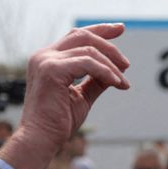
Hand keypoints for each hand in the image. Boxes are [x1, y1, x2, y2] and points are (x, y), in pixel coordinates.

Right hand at [0, 24, 128, 168]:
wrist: (40, 139)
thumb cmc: (57, 123)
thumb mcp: (82, 97)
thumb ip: (95, 81)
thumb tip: (116, 71)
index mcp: (48, 59)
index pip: (76, 36)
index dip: (100, 30)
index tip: (120, 29)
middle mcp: (44, 55)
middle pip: (82, 36)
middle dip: (109, 41)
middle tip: (127, 62)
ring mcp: (46, 60)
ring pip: (89, 49)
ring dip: (111, 64)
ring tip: (123, 82)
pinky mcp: (52, 69)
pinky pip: (87, 63)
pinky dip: (105, 72)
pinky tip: (116, 84)